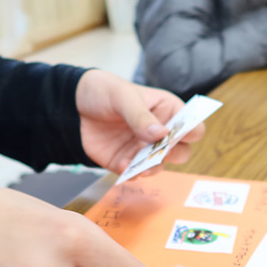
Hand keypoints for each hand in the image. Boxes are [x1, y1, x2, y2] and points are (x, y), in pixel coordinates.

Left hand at [75, 70, 204, 176]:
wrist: (73, 106)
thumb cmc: (104, 92)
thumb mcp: (123, 97)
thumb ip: (140, 116)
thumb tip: (161, 134)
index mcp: (167, 111)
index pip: (192, 126)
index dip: (190, 132)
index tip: (177, 134)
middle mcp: (160, 133)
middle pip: (182, 151)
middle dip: (174, 154)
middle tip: (162, 151)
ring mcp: (144, 149)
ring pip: (159, 166)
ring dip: (152, 168)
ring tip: (141, 167)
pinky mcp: (126, 162)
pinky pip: (135, 174)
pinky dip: (132, 174)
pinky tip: (123, 167)